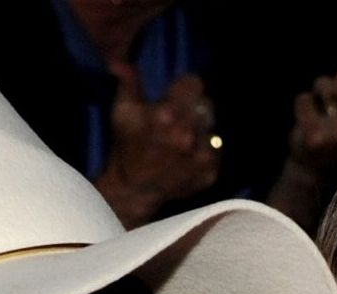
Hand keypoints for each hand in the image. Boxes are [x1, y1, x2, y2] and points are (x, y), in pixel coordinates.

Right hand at [100, 66, 221, 225]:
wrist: (135, 189)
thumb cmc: (127, 145)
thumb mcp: (122, 111)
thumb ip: (127, 81)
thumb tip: (119, 61)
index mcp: (167, 115)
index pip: (195, 83)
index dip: (185, 86)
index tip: (176, 94)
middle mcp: (188, 135)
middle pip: (206, 104)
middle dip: (193, 107)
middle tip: (179, 117)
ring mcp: (202, 156)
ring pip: (213, 127)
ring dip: (201, 129)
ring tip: (184, 137)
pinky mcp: (211, 173)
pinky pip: (217, 151)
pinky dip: (205, 151)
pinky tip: (189, 156)